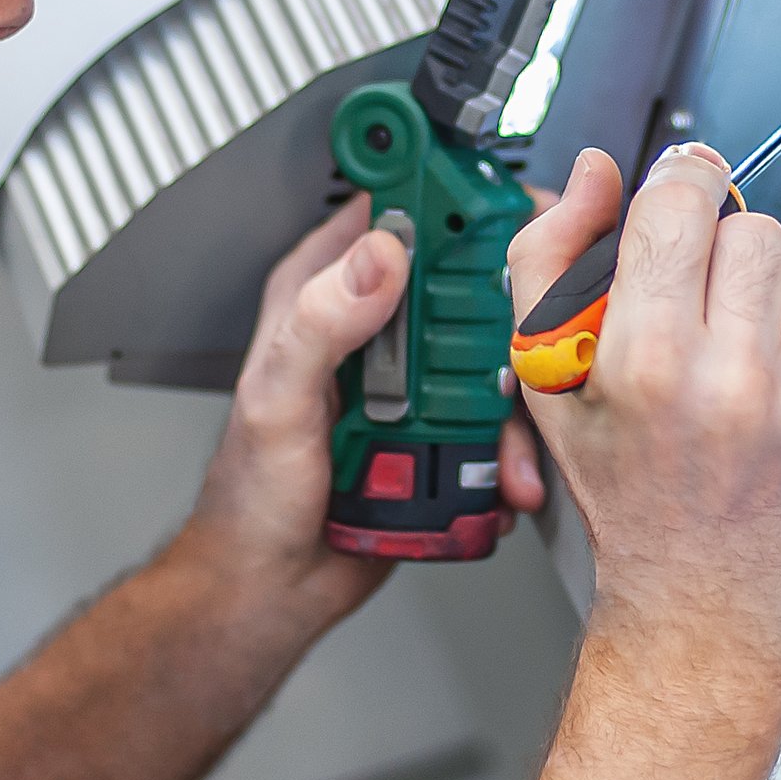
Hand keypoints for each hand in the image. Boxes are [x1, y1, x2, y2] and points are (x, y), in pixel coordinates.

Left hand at [183, 196, 547, 624]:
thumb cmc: (250, 495)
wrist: (271, 585)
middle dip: (510, 311)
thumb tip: (380, 255)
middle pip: (466, 278)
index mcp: (322, 291)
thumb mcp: (276, 398)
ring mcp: (412, 379)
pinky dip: (511, 452)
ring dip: (516, 401)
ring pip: (493, 353)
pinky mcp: (439, 431)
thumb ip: (321, 323)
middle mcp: (373, 326)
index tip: (503, 204)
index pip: (392, 210)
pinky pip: (496, 422)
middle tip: (531, 343)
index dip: (448, 194)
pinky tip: (503, 479)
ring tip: (510, 445)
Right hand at [506, 146, 780, 647]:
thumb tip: (592, 176)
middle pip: (754, 228)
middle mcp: (732, 381)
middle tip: (710, 298)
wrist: (703, 610)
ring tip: (759, 334)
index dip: (682, 179)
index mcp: (644, 361)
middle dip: (728, 249)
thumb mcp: (548, 383)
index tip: (684, 188)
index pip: (681, 202)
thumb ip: (551, 262)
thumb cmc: (627, 497)